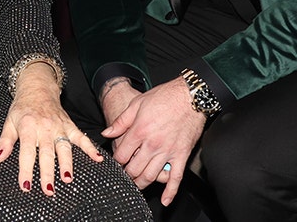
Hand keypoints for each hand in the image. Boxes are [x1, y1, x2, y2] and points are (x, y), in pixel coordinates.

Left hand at [0, 63, 102, 195]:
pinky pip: (81, 137)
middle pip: (46, 153)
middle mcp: (44, 128)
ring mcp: (59, 127)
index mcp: (28, 128)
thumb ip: (5, 141)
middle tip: (48, 189)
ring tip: (67, 179)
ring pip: (64, 148)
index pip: (26, 152)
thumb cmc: (22, 108)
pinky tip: (98, 158)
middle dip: (47, 172)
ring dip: (66, 164)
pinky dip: (90, 147)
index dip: (25, 170)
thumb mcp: (9, 121)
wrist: (38, 88)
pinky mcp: (70, 126)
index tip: (26, 186)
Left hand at [101, 76, 204, 205]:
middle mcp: (152, 144)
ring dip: (142, 183)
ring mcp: (168, 151)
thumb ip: (120, 121)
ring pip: (151, 176)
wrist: (190, 96)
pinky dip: (170, 191)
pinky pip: (176, 177)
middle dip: (127, 175)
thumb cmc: (164, 97)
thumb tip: (106, 133)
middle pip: (134, 169)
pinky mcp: (182, 155)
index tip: (116, 163)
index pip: (122, 156)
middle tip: (125, 176)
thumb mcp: (136, 104)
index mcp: (139, 131)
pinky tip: (165, 200)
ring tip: (137, 184)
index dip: (117, 162)